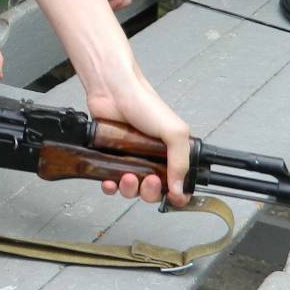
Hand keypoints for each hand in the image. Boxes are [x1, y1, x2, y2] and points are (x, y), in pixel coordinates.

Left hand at [83, 66, 190, 204]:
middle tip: (149, 180)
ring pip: (131, 189)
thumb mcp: (174, 132)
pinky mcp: (109, 158)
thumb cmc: (145, 105)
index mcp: (171, 153)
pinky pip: (110, 182)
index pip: (178, 183)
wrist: (113, 92)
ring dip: (130, 189)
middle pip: (153, 190)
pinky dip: (110, 186)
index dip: (176, 194)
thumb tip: (179, 189)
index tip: (172, 197)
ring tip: (127, 176)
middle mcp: (151, 158)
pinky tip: (109, 181)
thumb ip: (180, 161)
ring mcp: (129, 159)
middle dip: (150, 191)